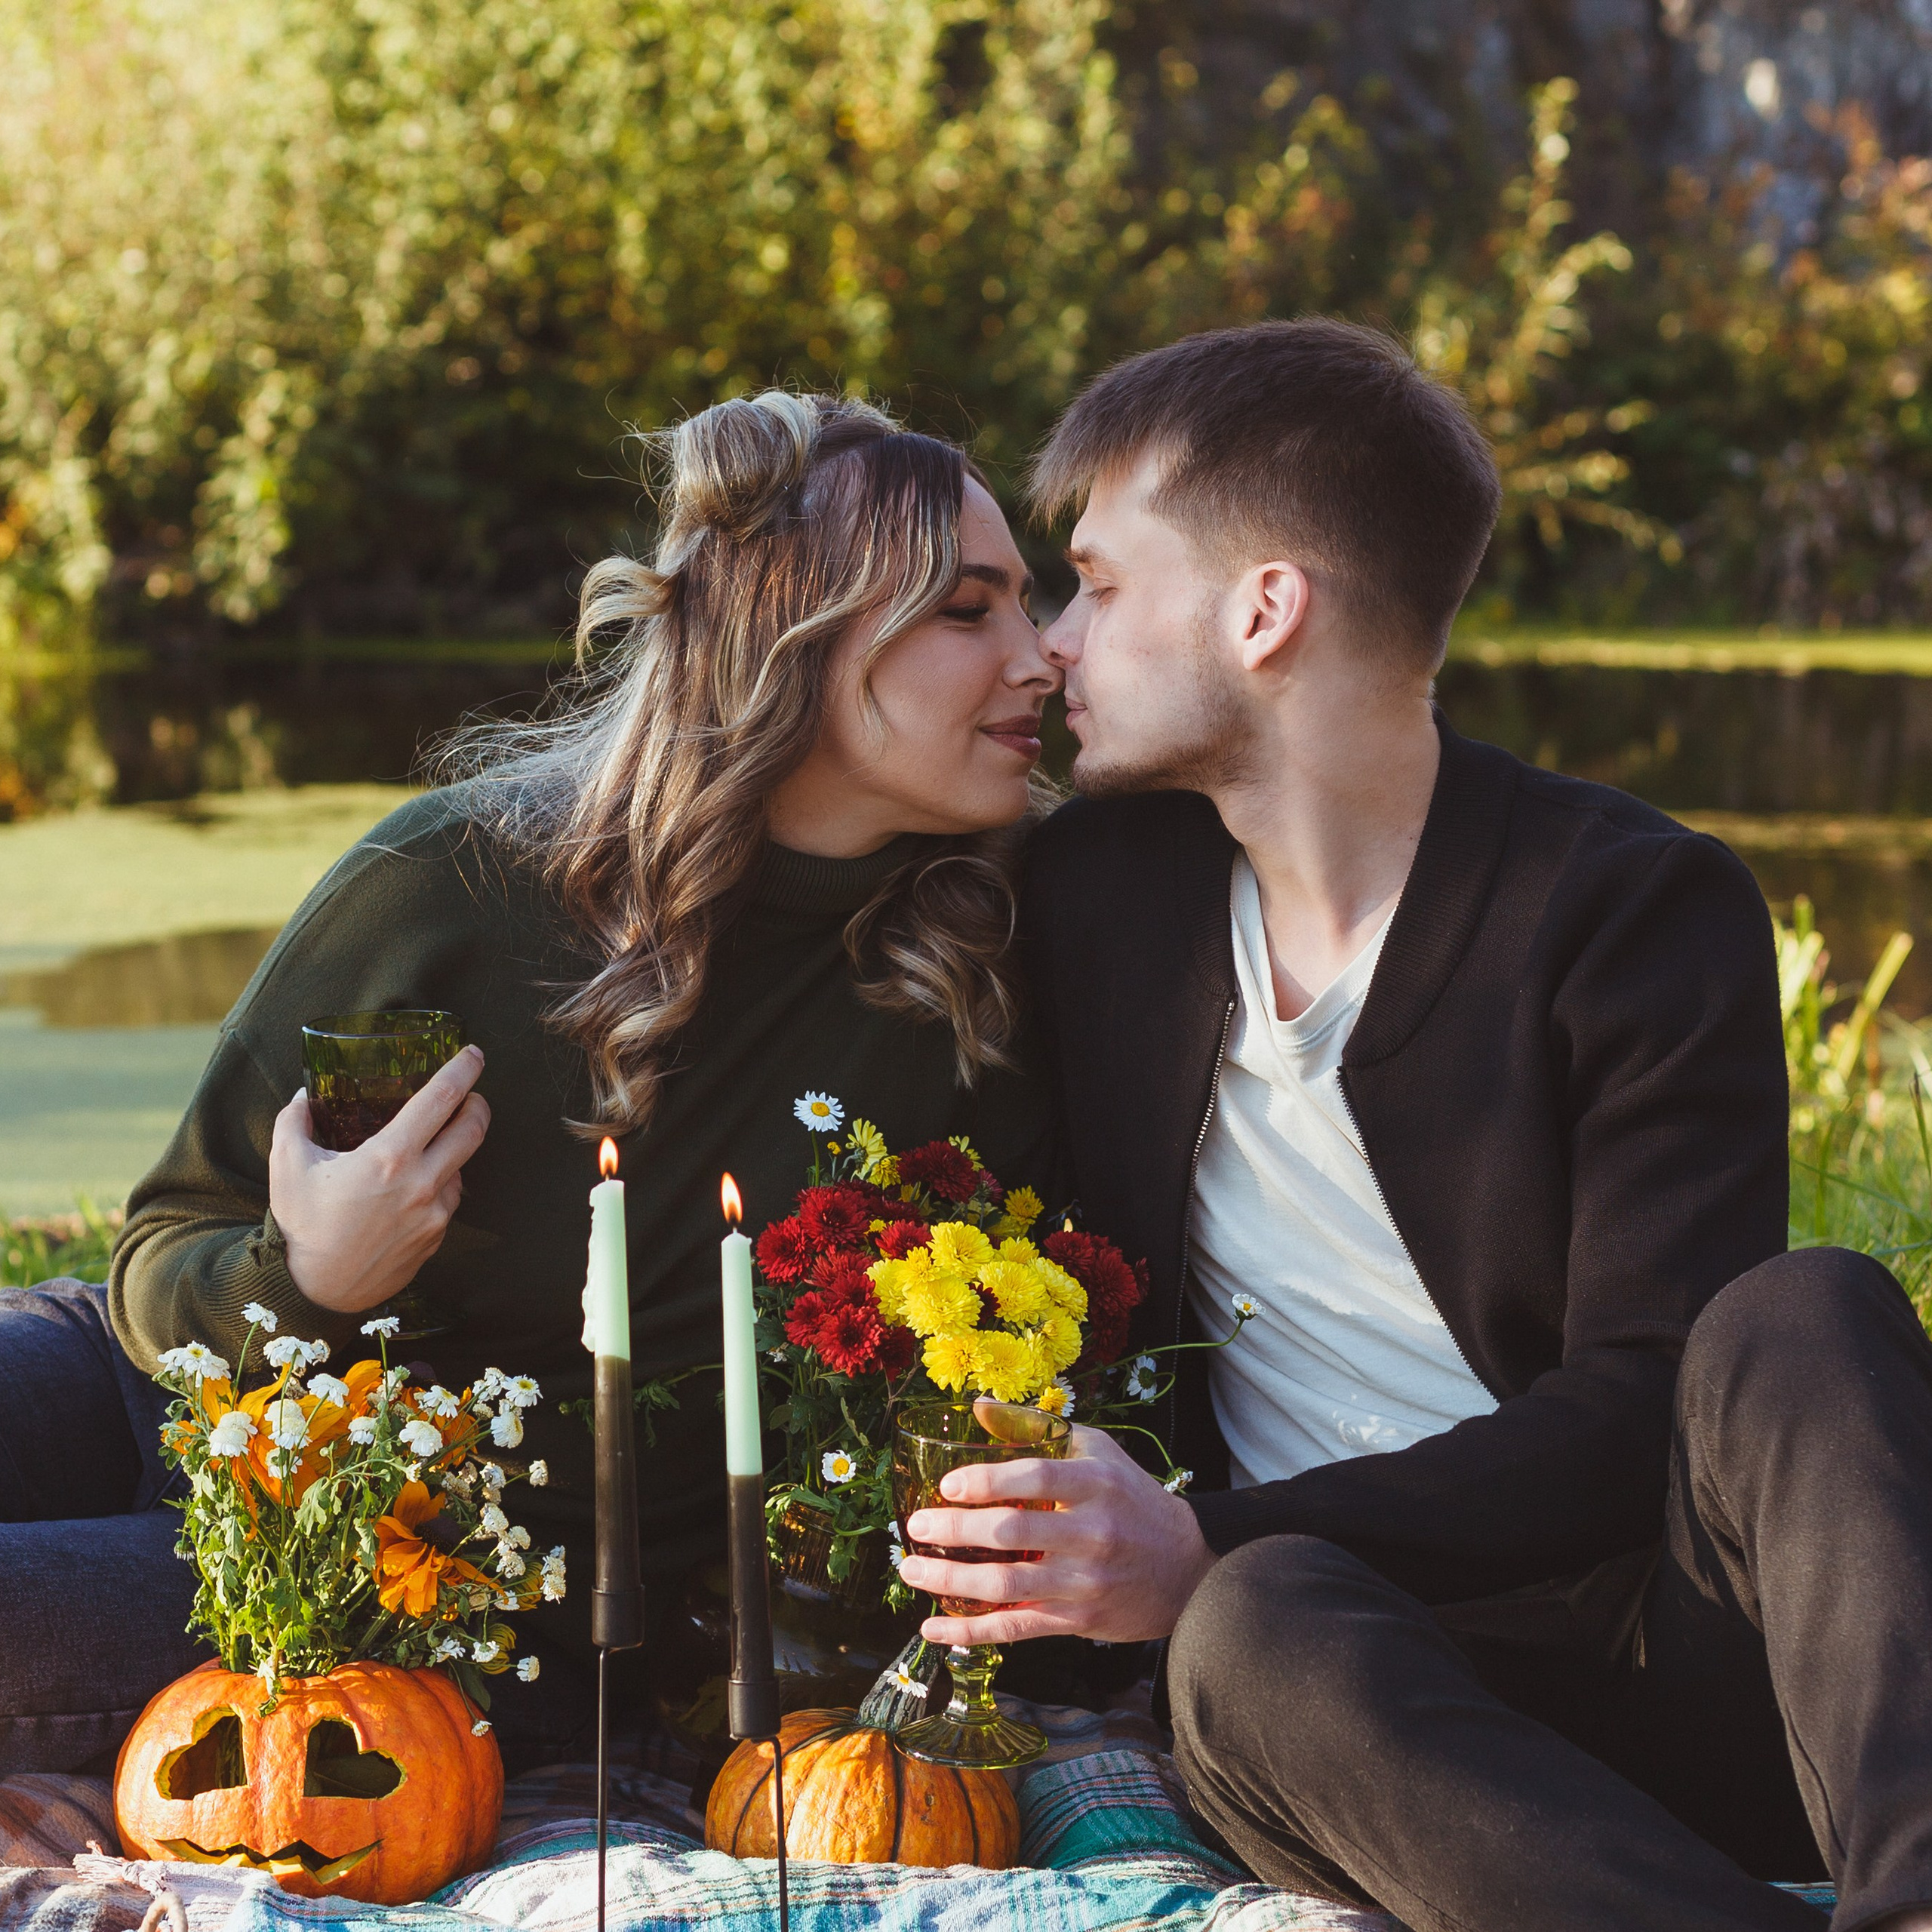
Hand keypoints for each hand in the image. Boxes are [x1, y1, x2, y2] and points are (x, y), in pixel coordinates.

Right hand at [270, 1045, 490, 1314]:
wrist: (316, 1290)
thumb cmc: (303, 1227)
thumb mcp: (287, 1166)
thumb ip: (295, 1122)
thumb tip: (306, 1095)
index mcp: (389, 1158)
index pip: (441, 1099)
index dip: (463, 1070)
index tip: (474, 1054)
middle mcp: (421, 1183)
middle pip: (473, 1129)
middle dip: (478, 1103)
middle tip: (471, 1094)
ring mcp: (434, 1214)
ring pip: (462, 1166)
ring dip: (455, 1148)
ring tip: (432, 1143)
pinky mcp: (437, 1238)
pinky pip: (449, 1200)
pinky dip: (441, 1184)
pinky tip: (417, 1184)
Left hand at [898, 1418, 1217, 1645]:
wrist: (1186, 1565)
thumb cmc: (1131, 1498)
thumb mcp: (1096, 1450)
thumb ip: (1036, 1428)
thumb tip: (978, 1407)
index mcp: (1095, 1484)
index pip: (1034, 1477)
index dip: (986, 1481)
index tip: (947, 1485)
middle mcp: (1091, 1532)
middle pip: (1012, 1533)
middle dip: (954, 1531)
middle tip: (916, 1527)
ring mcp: (1083, 1581)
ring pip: (1006, 1585)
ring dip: (950, 1582)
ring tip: (911, 1570)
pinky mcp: (1077, 1620)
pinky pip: (1016, 1628)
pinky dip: (971, 1631)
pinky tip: (935, 1627)